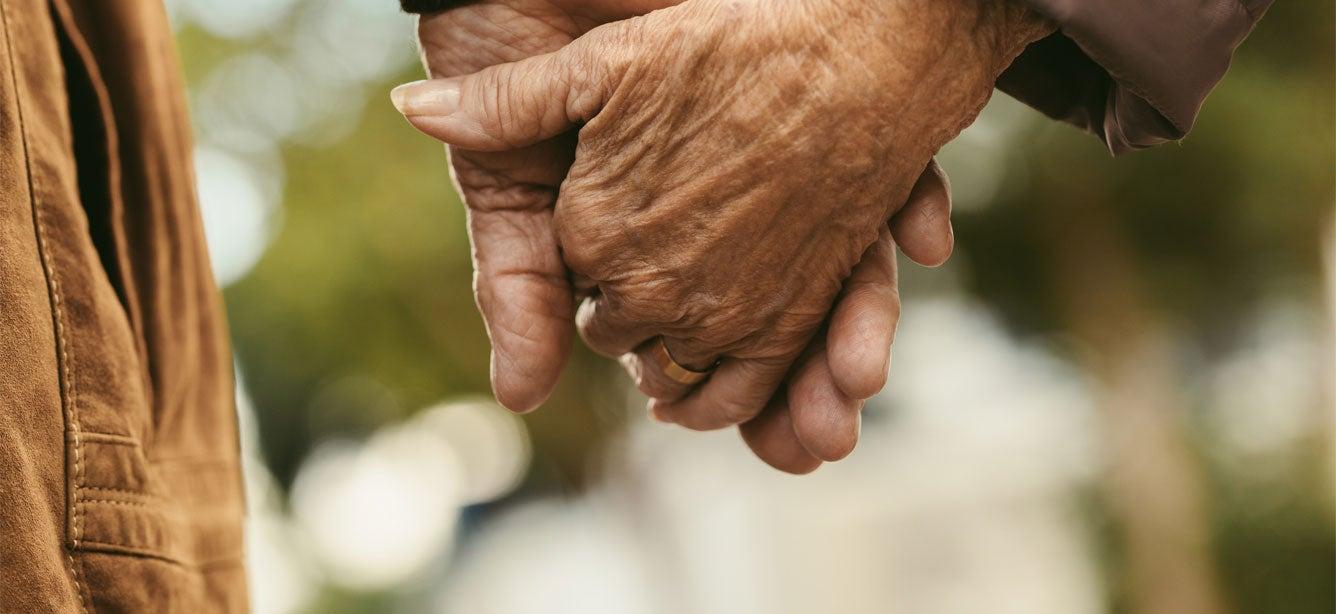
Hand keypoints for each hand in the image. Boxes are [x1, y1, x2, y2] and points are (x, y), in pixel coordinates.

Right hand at [410, 0, 982, 470]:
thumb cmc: (521, 65)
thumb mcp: (510, 183)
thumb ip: (516, 282)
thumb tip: (518, 397)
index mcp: (657, 254)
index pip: (696, 349)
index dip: (719, 400)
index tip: (748, 441)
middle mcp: (729, 223)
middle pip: (784, 330)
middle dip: (807, 391)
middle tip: (822, 442)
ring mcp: (785, 172)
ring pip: (845, 276)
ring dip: (862, 330)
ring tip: (861, 382)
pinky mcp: (828, 114)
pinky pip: (891, 176)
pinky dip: (911, 208)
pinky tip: (921, 238)